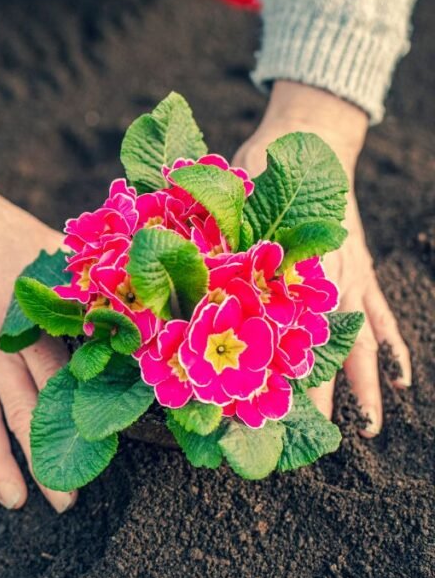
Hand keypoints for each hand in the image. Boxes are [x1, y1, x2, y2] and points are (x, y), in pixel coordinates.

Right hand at [0, 135, 75, 511]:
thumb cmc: (0, 229)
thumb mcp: (47, 249)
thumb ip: (83, 283)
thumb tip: (129, 304)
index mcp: (27, 324)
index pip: (59, 384)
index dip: (80, 421)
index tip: (101, 453)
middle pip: (23, 415)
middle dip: (45, 462)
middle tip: (67, 500)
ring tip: (14, 501)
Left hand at [232, 82, 411, 435]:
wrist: (311, 137)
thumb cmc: (258, 169)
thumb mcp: (228, 203)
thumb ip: (214, 241)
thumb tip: (178, 276)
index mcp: (290, 268)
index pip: (280, 333)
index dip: (270, 373)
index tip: (259, 409)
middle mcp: (327, 280)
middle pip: (325, 349)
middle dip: (316, 395)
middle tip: (306, 441)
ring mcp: (350, 278)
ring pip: (361, 343)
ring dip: (363, 387)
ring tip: (366, 431)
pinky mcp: (361, 272)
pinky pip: (382, 316)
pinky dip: (392, 347)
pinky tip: (400, 380)